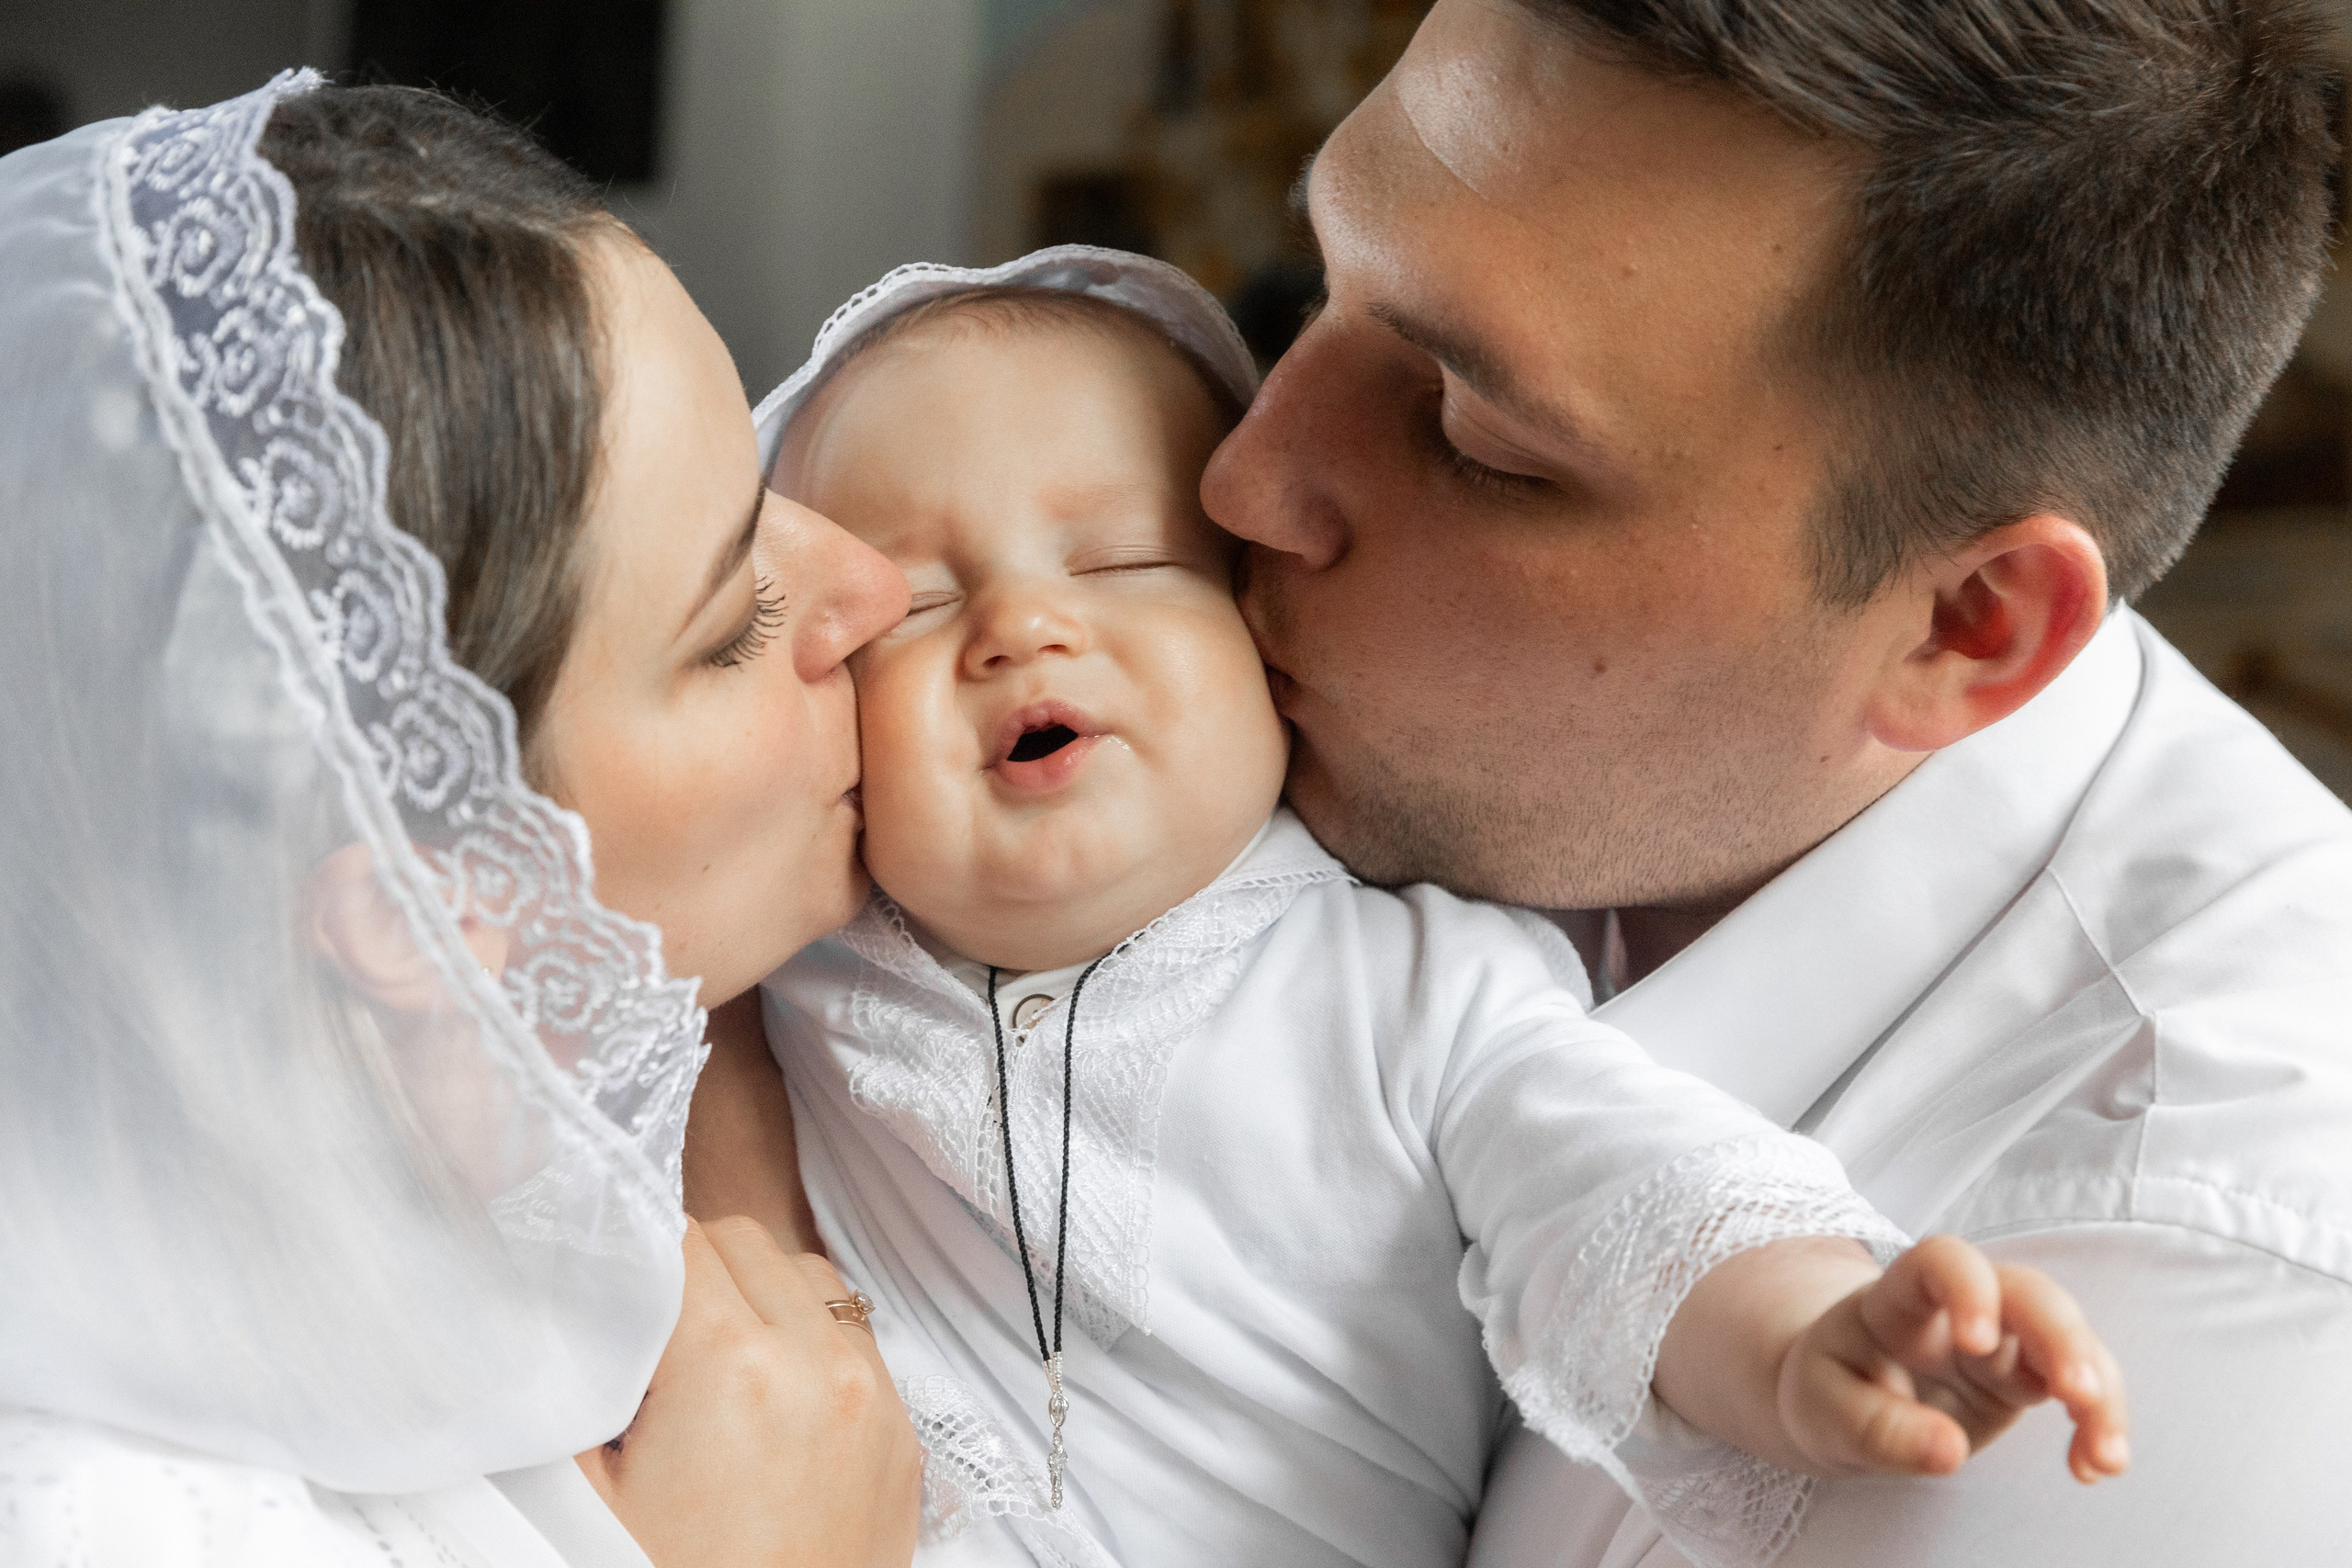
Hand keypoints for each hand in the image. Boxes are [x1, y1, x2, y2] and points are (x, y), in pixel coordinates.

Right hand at [576, 1216, 921, 1567]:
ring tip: (716, 1366)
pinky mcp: (905, 1435)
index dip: (638, 1257)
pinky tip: (772, 1401)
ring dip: (762, 1298)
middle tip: (654, 1336)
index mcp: (732, 1365)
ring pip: (812, 1278)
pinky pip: (858, 1341)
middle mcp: (819, 1364)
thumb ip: (583, 1384)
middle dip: (695, 1273)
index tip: (613, 1287)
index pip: (683, 1240)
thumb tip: (577, 1310)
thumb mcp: (592, 1496)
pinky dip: (814, 1345)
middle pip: (748, 1245)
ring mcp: (874, 1397)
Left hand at [1780, 1233, 2128, 1482]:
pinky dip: (2096, 1423)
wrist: (1842, 1396)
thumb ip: (1876, 1430)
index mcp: (1898, 1298)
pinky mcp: (2024, 1378)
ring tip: (2105, 1458)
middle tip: (2078, 1394)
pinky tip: (2092, 1467)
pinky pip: (2078, 1387)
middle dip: (2062, 1337)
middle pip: (2028, 1294)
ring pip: (2069, 1340)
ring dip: (2099, 1392)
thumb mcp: (1824, 1410)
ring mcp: (2000, 1340)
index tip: (1975, 1343)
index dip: (1967, 1288)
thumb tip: (1947, 1452)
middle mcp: (1961, 1307)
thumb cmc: (1829, 1388)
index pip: (1941, 1261)